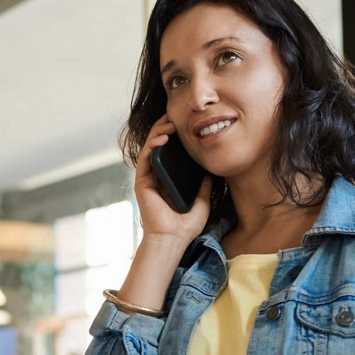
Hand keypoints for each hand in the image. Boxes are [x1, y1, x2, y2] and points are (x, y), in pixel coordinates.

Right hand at [133, 114, 211, 246]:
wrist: (174, 238)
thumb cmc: (186, 225)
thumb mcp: (203, 200)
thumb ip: (205, 185)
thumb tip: (212, 170)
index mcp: (169, 179)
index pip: (170, 152)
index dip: (176, 136)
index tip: (187, 124)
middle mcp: (156, 176)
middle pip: (158, 145)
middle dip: (166, 128)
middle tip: (177, 117)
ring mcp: (148, 178)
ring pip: (150, 147)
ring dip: (158, 131)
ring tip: (171, 123)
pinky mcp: (142, 181)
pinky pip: (145, 157)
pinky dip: (152, 144)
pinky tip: (163, 137)